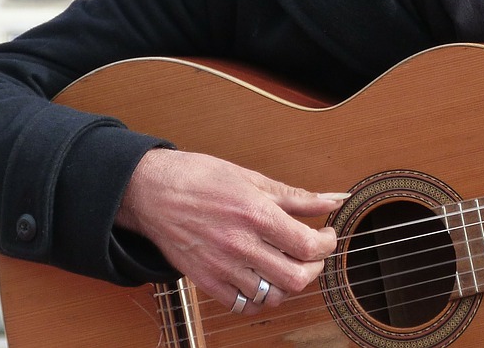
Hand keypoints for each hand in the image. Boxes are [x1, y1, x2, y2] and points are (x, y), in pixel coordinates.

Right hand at [115, 149, 346, 312]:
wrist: (152, 192)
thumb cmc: (200, 178)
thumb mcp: (252, 178)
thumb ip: (295, 197)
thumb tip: (332, 200)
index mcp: (256, 214)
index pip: (307, 245)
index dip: (326, 244)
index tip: (325, 235)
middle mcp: (240, 245)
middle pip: (296, 278)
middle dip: (314, 268)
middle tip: (311, 254)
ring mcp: (221, 267)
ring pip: (271, 295)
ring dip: (286, 283)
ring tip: (285, 264)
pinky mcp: (205, 281)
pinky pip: (242, 305)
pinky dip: (258, 297)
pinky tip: (261, 278)